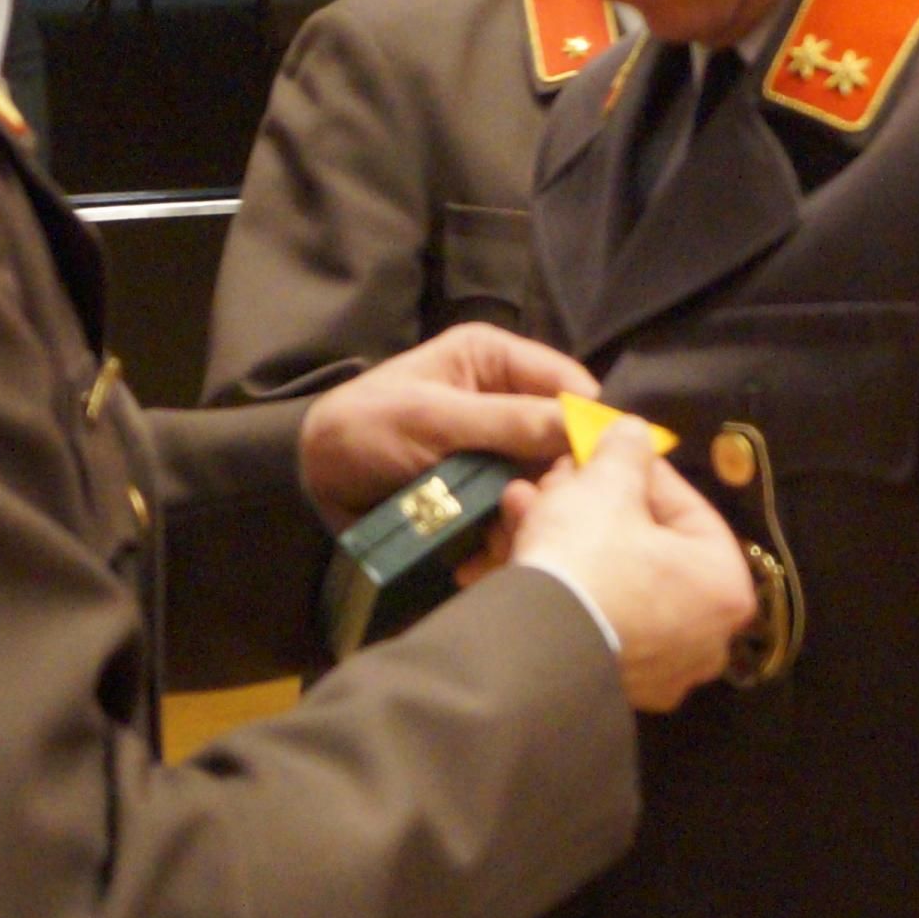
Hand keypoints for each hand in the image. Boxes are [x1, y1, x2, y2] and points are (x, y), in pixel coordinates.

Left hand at [298, 323, 598, 524]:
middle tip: (540, 511)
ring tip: (503, 537)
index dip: (589, 424)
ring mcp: (498, 453)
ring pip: (544, 486)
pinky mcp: (486, 494)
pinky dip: (506, 537)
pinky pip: (517, 515)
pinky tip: (484, 556)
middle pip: (564, 442)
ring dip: (530, 516)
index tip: (603, 467)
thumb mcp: (432, 418)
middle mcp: (506, 402)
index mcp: (494, 361)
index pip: (568, 384)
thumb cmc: (364, 428)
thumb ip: (506, 421)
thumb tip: (581, 426)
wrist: (315, 480)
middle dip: (557, 482)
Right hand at [494, 430, 757, 711]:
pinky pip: (590, 614)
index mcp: (724, 585)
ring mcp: (659, 667)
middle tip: (555, 478)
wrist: (528, 651)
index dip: (635, 470)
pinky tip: (518, 547)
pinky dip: (561, 581)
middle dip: (589, 504)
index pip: (684, 507)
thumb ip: (627, 449)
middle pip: (642, 545)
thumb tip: (634, 432)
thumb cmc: (588, 558)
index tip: (598, 452)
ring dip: (564, 534)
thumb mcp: (606, 483)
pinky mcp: (610, 681)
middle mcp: (705, 635)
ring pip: (611, 578)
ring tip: (521, 504)